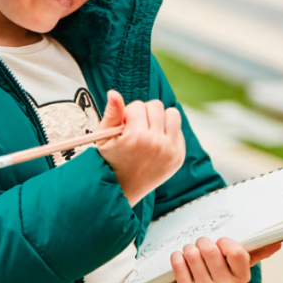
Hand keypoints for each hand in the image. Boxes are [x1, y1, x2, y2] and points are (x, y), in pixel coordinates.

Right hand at [96, 89, 185, 207]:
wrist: (123, 189)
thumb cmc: (111, 161)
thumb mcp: (104, 138)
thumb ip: (111, 114)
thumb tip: (114, 93)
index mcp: (137, 137)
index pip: (138, 105)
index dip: (128, 114)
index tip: (124, 127)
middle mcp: (157, 143)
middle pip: (156, 106)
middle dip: (144, 114)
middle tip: (136, 129)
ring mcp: (171, 151)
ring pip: (172, 114)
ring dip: (160, 118)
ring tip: (148, 132)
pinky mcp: (179, 156)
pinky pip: (178, 129)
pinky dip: (168, 132)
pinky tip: (156, 143)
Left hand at [169, 237, 281, 282]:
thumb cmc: (221, 269)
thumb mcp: (239, 262)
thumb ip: (258, 251)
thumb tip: (278, 243)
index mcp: (242, 277)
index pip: (235, 251)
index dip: (224, 242)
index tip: (221, 244)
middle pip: (210, 250)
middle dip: (203, 242)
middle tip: (203, 246)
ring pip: (192, 253)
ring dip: (189, 248)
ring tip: (193, 254)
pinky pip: (178, 262)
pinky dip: (177, 256)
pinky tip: (182, 261)